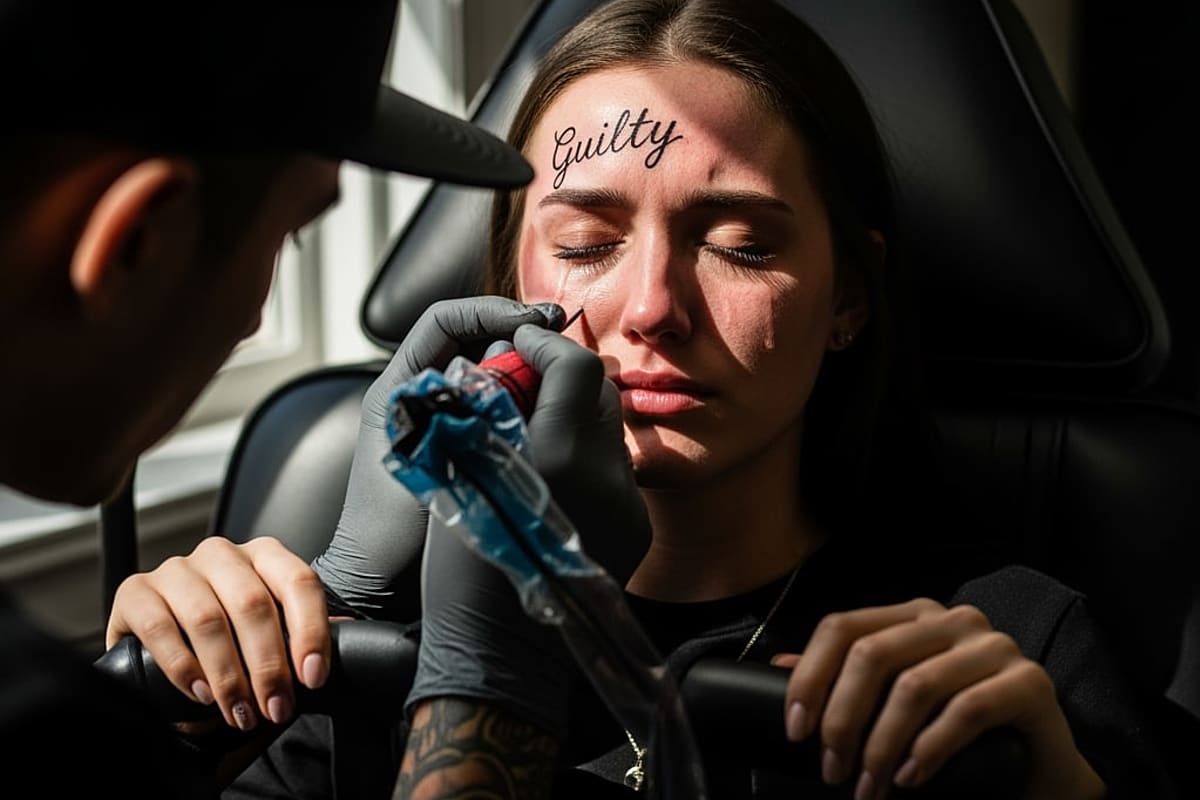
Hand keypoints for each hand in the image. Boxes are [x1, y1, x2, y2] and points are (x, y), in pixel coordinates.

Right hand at [105, 536, 329, 731]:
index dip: (310, 631)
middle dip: (269, 666)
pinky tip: (201, 694)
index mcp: (264, 556)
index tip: (313, 677)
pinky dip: (185, 667)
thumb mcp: (272, 632)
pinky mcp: (135, 592)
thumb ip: (304, 633)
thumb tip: (349, 639)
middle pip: (254, 604)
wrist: (165, 643)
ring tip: (241, 712)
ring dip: (229, 675)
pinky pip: (161, 627)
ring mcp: (176, 569)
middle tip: (276, 708)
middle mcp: (221, 554)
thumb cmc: (230, 637)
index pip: (299, 582)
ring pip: (208, 619)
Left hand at [311, 297, 563, 618]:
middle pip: (476, 341)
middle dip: (518, 334)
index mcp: (399, 384)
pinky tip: (555, 413)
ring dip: (528, 369)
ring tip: (562, 375)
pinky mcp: (472, 449)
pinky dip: (529, 404)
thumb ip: (451, 406)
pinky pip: (504, 411)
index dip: (489, 309)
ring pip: (495, 375)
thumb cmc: (387, 528)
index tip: (531, 322)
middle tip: (559, 341)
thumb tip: (494, 360)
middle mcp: (423, 395)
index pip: (446, 319)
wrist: (383, 584)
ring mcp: (449, 422)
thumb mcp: (417, 455)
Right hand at [408, 327, 650, 737]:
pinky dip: (587, 455)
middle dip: (564, 372)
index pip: (573, 366)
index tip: (519, 341)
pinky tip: (553, 473)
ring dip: (576, 413)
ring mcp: (628, 507)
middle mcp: (606, 477)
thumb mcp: (465, 483)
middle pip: (601, 390)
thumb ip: (492, 420)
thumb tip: (501, 370)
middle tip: (528, 375)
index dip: (543, 343)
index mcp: (559, 459)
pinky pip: (616, 471)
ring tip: (536, 425)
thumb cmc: (464, 571)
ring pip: (611, 431)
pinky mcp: (636, 530)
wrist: (501, 655)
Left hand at [774, 599, 1104, 799]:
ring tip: (869, 787)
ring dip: (881, 745)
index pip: (843, 627)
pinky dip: (929, 749)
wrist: (1040, 767)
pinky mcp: (1029, 681)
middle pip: (872, 655)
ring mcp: (993, 646)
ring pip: (914, 686)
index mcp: (913, 615)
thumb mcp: (895, 700)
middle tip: (832, 771)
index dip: (810, 676)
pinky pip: (965, 710)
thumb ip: (846, 680)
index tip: (796, 729)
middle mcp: (952, 619)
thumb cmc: (960, 732)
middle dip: (842, 720)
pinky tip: (912, 778)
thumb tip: (779, 667)